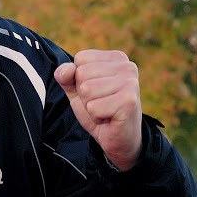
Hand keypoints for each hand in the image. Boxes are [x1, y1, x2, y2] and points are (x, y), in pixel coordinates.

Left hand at [54, 49, 142, 170]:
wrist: (118, 138)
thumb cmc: (100, 110)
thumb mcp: (77, 90)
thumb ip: (66, 76)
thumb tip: (67, 69)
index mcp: (117, 58)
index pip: (81, 59)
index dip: (80, 80)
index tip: (97, 92)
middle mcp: (127, 66)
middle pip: (82, 74)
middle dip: (85, 95)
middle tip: (101, 103)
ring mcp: (130, 82)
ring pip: (86, 90)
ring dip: (90, 106)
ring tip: (105, 110)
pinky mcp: (128, 101)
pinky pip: (93, 107)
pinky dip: (96, 117)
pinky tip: (109, 118)